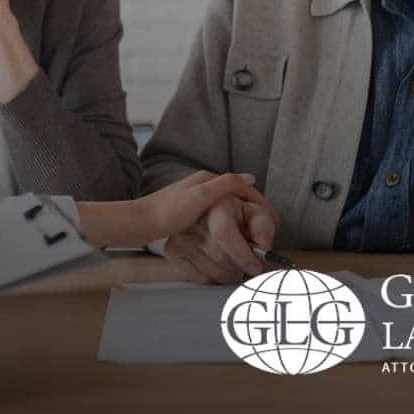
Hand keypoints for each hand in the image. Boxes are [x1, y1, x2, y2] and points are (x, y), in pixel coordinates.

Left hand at [143, 170, 272, 243]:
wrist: (140, 223)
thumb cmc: (169, 211)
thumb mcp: (202, 196)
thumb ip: (226, 185)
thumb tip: (251, 177)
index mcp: (208, 179)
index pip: (243, 186)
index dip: (260, 202)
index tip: (274, 219)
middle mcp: (202, 186)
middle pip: (236, 196)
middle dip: (254, 211)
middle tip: (268, 229)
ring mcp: (195, 199)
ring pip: (227, 207)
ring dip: (242, 218)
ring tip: (254, 234)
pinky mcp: (188, 212)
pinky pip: (217, 216)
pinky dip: (229, 224)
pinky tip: (231, 236)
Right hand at [164, 194, 279, 283]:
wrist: (214, 213)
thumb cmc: (237, 215)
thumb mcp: (256, 213)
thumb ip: (264, 227)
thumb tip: (263, 247)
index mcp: (214, 204)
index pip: (224, 233)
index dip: (243, 255)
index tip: (256, 266)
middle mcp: (192, 219)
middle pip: (221, 257)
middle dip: (241, 267)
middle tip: (249, 264)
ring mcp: (180, 236)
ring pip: (213, 272)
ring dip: (231, 274)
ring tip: (236, 262)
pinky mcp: (173, 251)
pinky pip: (201, 278)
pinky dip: (216, 277)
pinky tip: (220, 264)